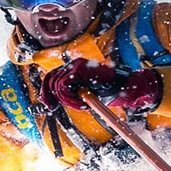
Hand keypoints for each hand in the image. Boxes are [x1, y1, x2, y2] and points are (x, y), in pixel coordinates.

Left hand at [42, 58, 162, 112]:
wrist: (124, 88)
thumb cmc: (108, 92)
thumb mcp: (85, 93)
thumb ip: (72, 92)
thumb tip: (57, 99)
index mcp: (73, 69)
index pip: (51, 77)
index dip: (46, 93)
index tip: (49, 106)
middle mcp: (73, 64)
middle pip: (51, 80)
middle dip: (55, 97)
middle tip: (69, 106)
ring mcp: (75, 65)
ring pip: (57, 85)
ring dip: (68, 100)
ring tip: (82, 104)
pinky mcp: (79, 69)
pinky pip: (64, 86)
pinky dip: (71, 97)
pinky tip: (83, 102)